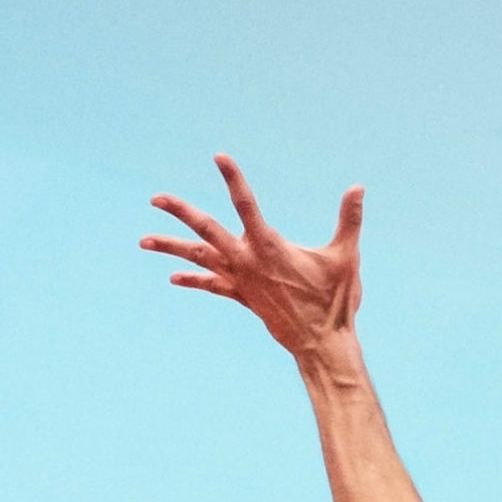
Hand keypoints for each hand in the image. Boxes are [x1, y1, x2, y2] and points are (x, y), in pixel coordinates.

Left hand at [144, 156, 362, 364]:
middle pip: (206, 230)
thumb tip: (358, 187)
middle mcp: (247, 262)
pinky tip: (174, 277)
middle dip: (180, 213)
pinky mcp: (243, 297)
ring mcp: (241, 281)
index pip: (246, 204)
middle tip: (155, 198)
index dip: (233, 179)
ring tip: (143, 240)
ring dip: (171, 248)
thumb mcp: (345, 257)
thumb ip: (349, 220)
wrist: (321, 344)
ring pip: (199, 259)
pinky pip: (212, 286)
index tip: (219, 157)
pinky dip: (194, 280)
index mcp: (269, 247)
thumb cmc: (334, 301)